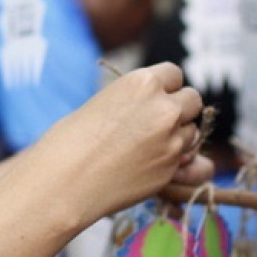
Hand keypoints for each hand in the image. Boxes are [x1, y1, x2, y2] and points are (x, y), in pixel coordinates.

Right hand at [35, 61, 212, 224]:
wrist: (63, 182)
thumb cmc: (70, 141)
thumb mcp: (103, 103)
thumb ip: (135, 101)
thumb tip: (156, 109)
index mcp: (143, 82)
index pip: (174, 74)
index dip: (165, 87)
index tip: (155, 98)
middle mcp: (164, 107)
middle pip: (192, 99)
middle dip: (180, 109)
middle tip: (158, 123)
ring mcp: (172, 139)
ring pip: (192, 131)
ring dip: (178, 136)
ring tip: (147, 147)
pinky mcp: (172, 169)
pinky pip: (185, 159)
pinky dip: (172, 161)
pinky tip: (145, 165)